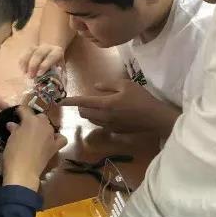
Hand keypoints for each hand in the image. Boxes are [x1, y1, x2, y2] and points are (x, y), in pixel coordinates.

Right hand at [2, 106, 66, 190]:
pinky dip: (57, 138)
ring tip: (35, 135)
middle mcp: (43, 124)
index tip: (16, 115)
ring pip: (49, 125)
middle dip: (33, 119)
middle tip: (24, 127)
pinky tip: (51, 140)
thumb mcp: (11, 139)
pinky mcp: (55, 146)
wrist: (23, 171)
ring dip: (43, 128)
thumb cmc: (13, 153)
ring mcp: (51, 135)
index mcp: (30, 120)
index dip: (19, 111)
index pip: (24, 109)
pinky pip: (61, 138)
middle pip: (39, 116)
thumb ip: (14, 129)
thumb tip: (12, 124)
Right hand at [19, 44, 64, 78]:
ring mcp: (38, 47)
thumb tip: (55, 88)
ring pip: (30, 51)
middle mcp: (48, 47)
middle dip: (33, 65)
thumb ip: (59, 77)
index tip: (39, 74)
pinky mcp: (30, 49)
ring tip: (25, 74)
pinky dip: (22, 61)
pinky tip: (22, 70)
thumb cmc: (57, 66)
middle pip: (39, 53)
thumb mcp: (61, 70)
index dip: (45, 65)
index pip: (51, 57)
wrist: (53, 54)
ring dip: (26, 63)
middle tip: (30, 77)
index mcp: (57, 52)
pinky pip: (24, 53)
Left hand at [61, 80, 180, 136]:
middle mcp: (104, 117)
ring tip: (98, 106)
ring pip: (91, 120)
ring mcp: (109, 126)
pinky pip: (100, 125)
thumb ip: (108, 85)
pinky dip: (99, 118)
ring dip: (89, 113)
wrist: (154, 117)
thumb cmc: (141, 98)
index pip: (82, 102)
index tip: (60, 100)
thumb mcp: (126, 85)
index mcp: (105, 104)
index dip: (70, 101)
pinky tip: (109, 113)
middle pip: (83, 113)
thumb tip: (95, 87)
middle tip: (86, 100)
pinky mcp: (115, 131)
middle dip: (80, 107)